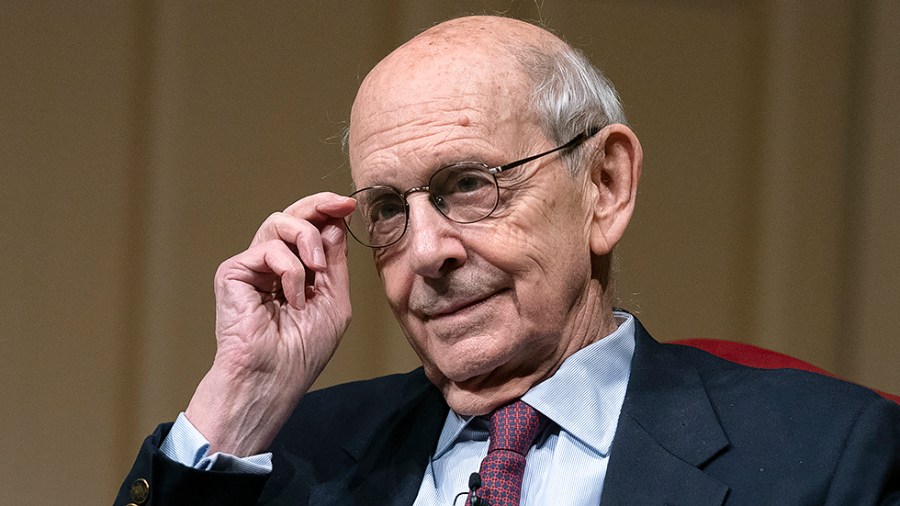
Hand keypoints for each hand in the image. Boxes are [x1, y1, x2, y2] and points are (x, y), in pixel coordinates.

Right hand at [185, 192, 355, 455]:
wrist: (274, 378)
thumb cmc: (303, 351)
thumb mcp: (335, 300)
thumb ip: (334, 261)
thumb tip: (335, 221)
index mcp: (298, 272)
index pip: (310, 229)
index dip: (328, 211)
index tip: (350, 203)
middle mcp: (272, 265)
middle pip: (292, 216)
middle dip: (319, 205)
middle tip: (341, 205)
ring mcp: (252, 267)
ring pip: (279, 222)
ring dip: (308, 240)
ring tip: (317, 271)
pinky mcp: (233, 272)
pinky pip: (269, 249)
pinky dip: (290, 271)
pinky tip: (292, 299)